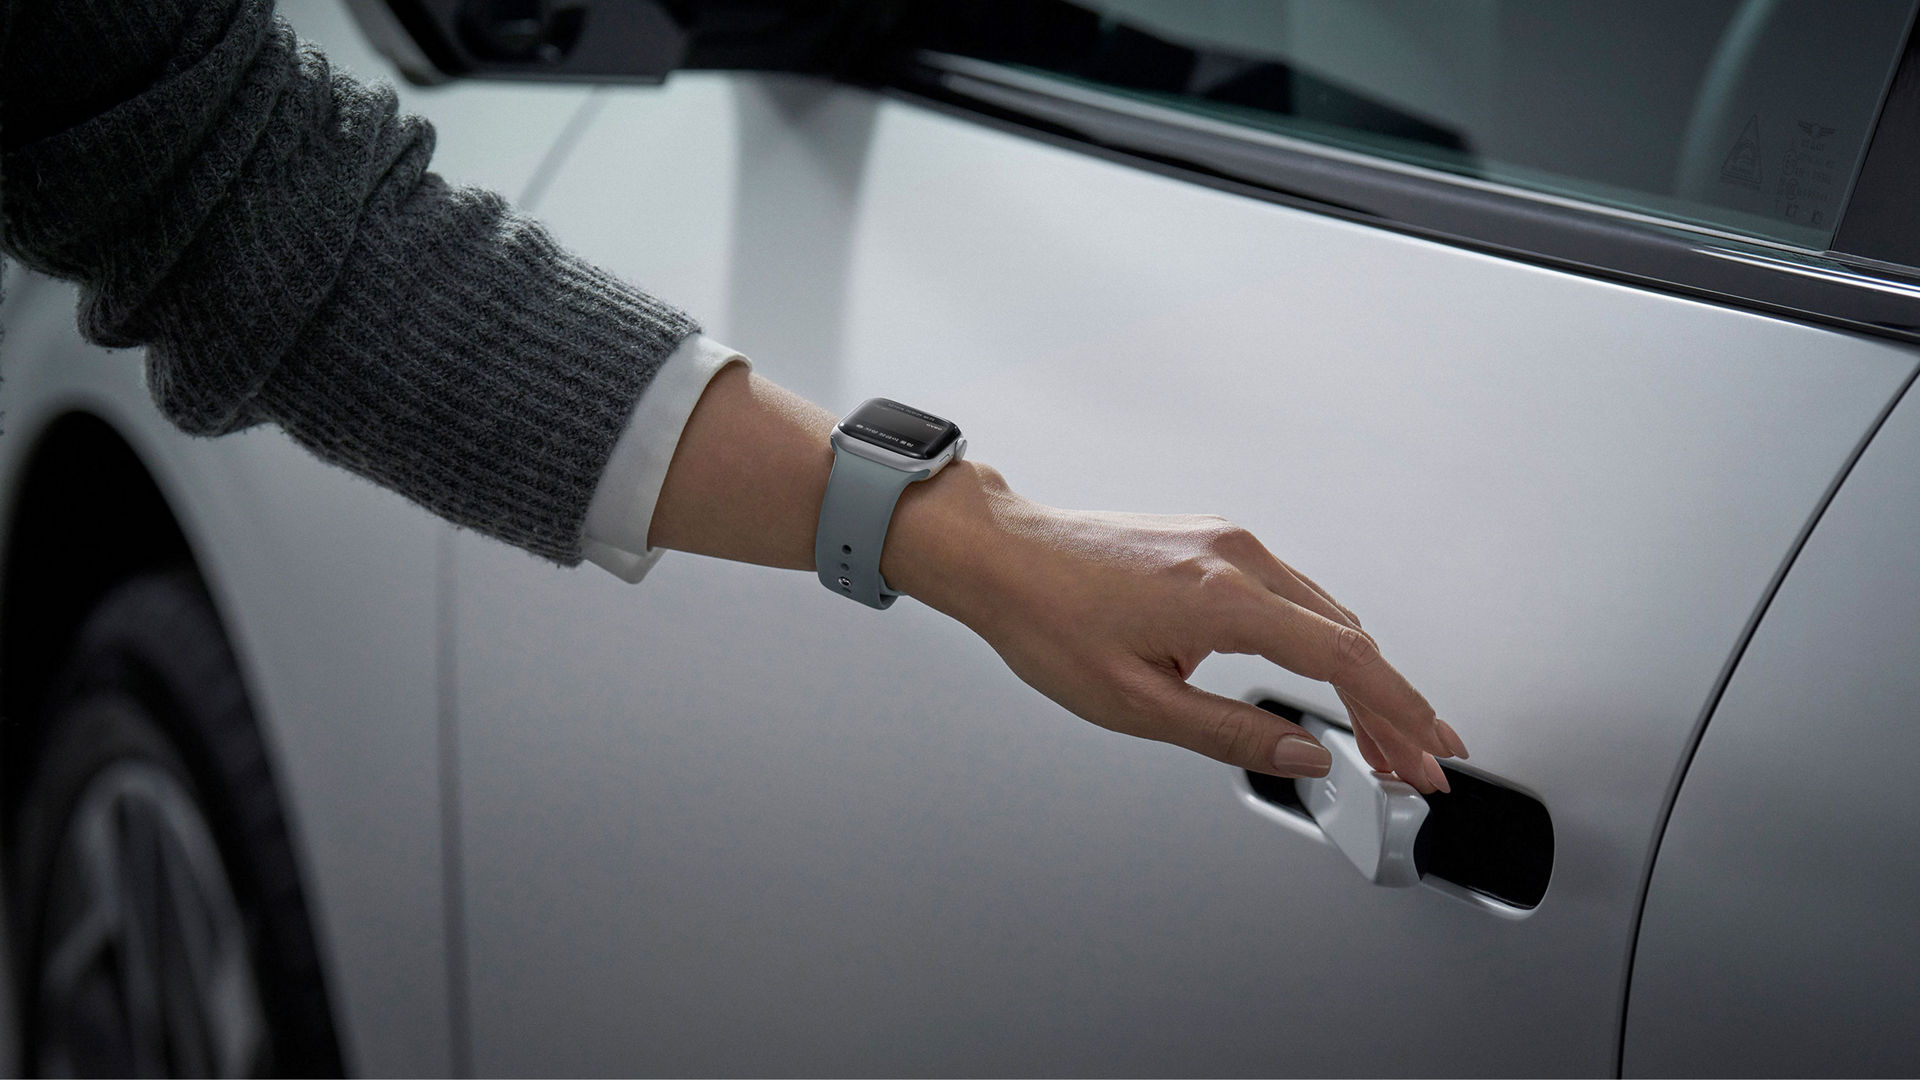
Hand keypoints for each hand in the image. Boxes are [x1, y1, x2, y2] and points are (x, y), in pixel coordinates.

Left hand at [888, 465, 1466, 790]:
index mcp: (1224, 597)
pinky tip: (1328, 675)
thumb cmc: (1047, 619)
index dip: (1401, 715)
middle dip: (1394, 706)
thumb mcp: (1136, 704)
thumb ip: (1230, 734)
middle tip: (1418, 761)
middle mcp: (1237, 556)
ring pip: (1326, 613)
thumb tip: (1303, 758)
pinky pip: (1293, 593)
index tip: (1431, 754)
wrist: (1002, 555)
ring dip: (1361, 675)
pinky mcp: (1214, 541)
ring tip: (1380, 734)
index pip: (1347, 661)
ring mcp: (1228, 541)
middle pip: (1350, 637)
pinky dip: (1324, 640)